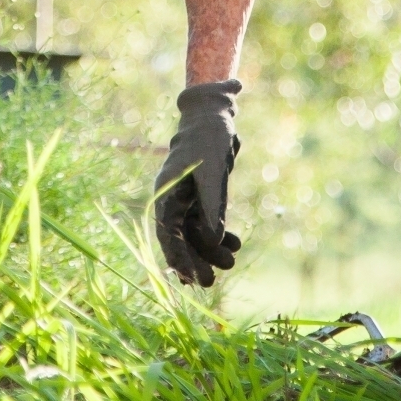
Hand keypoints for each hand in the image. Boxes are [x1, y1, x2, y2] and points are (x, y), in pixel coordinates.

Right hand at [153, 80, 242, 285]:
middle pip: (179, 239)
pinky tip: (235, 244)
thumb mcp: (212, 172)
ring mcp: (185, 200)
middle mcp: (171, 199)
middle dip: (194, 260)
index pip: (167, 233)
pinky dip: (219, 235)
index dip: (177, 257)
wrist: (214, 117)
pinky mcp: (198, 198)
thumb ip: (212, 206)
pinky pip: (205, 224)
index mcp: (166, 193)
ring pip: (194, 234)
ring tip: (231, 261)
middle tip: (209, 283)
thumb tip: (213, 241)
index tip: (190, 278)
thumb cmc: (209, 139)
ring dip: (210, 250)